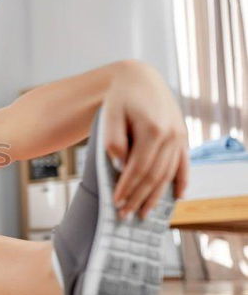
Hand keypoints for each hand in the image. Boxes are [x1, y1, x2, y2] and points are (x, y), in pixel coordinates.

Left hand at [101, 62, 188, 219]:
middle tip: (126, 215)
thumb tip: (120, 165)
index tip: (116, 203)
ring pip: (168, 174)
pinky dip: (182, 181)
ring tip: (145, 213)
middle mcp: (170, 135)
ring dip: (157, 196)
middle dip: (139, 198)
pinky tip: (178, 197)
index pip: (138, 168)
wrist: (139, 79)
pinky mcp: (182, 136)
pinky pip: (183, 163)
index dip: (127, 188)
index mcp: (153, 130)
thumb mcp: (110, 115)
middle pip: (154, 176)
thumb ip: (114, 140)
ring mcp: (179, 137)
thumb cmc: (120, 98)